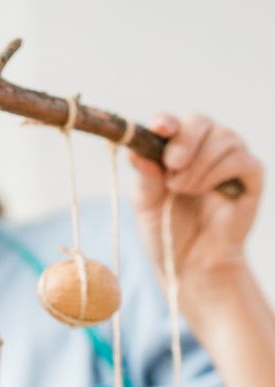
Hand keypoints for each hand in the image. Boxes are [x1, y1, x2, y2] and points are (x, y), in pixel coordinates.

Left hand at [130, 113, 263, 293]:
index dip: (166, 122)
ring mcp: (230, 159)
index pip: (173, 124)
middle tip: (172, 167)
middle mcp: (205, 149)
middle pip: (199, 122)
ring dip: (198, 164)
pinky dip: (217, 171)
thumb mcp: (146, 205)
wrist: (190, 264)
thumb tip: (135, 151)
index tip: (159, 129)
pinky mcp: (250, 176)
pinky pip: (240, 159)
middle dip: (184, 142)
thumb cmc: (167, 232)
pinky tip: (202, 190)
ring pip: (222, 138)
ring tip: (182, 190)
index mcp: (176, 151)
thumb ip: (145, 178)